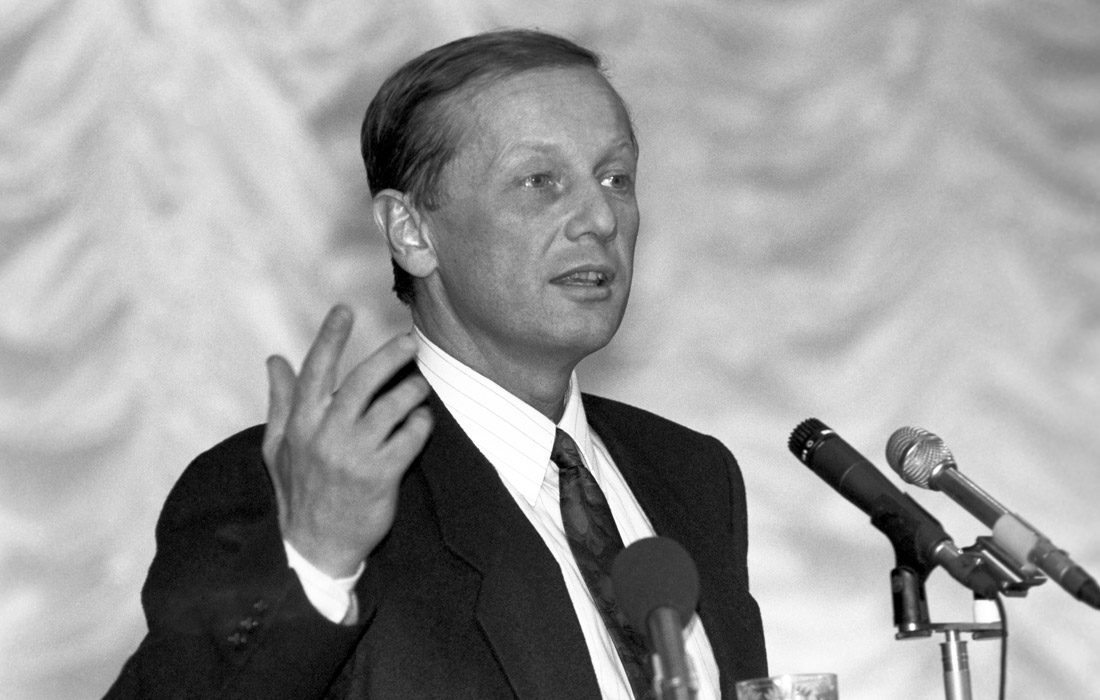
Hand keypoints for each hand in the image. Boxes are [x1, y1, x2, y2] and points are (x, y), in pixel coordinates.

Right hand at [262, 305, 432, 577]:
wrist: (316, 548)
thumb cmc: (298, 494)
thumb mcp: (278, 448)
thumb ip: (281, 401)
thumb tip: (274, 361)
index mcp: (300, 425)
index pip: (316, 371)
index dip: (330, 338)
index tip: (344, 310)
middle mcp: (325, 436)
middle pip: (363, 382)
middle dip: (389, 356)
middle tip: (410, 342)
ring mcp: (354, 456)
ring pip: (392, 407)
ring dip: (412, 391)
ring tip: (420, 386)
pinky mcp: (381, 476)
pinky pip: (410, 437)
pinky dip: (420, 423)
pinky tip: (422, 421)